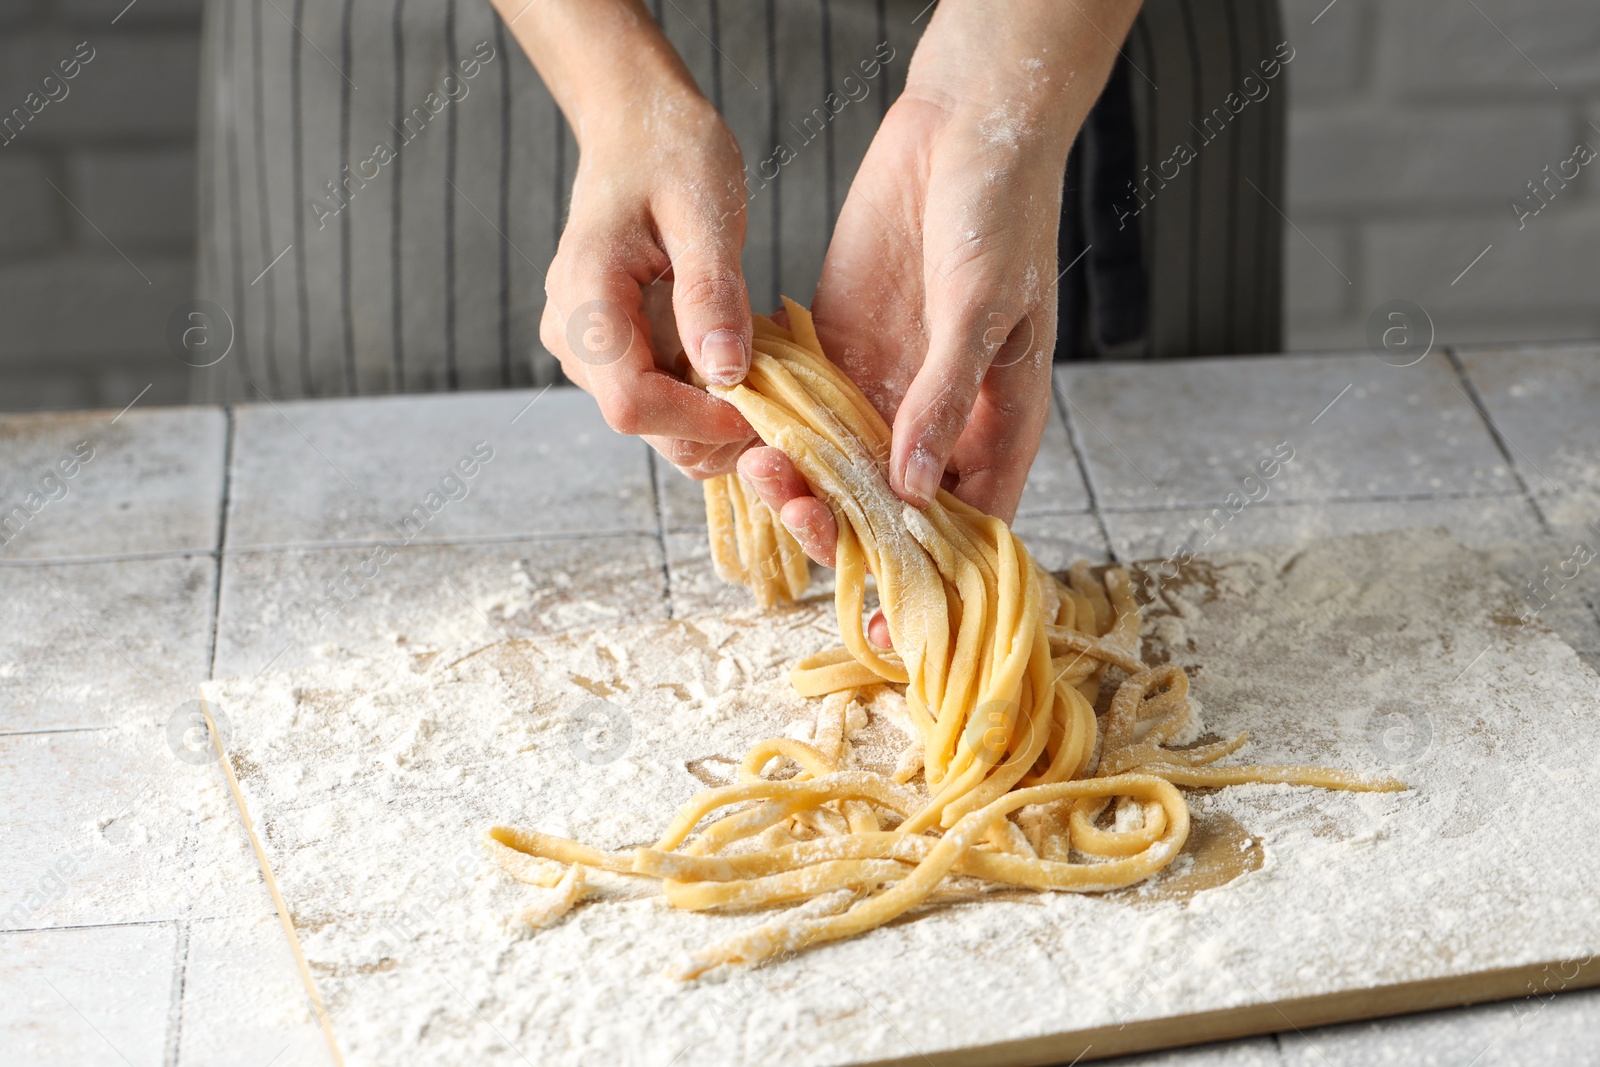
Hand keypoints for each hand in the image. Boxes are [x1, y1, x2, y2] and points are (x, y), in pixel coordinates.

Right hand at [501, 0, 757, 478]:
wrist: (637, 130)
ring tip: (766, 378)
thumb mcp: (705, 210)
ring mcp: (588, 349)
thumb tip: (726, 372)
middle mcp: (574, 335)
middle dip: (713, 431)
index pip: (632, 403)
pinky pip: (660, 400)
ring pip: (653, 423)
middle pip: (643, 426)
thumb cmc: (671, 152)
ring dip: (714, 420)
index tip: (760, 409)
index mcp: (586, 297)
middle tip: (780, 405)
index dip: (699, 422)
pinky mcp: (611, 353)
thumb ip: (712, 291)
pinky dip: (706, 401)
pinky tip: (742, 363)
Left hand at [739, 0, 1139, 645]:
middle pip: (887, 510)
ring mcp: (885, 386)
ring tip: (761, 466)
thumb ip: (944, 398)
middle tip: (797, 511)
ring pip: (837, 464)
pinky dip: (778, 422)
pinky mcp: (840, 347)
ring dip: (801, 479)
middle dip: (842, 527)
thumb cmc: (1003, 217)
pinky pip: (804, 405)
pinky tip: (746, 427)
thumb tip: (909, 489)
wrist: (962, 128)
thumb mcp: (981, 309)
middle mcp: (937, 421)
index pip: (963, 528)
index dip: (928, 581)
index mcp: (995, 426)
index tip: (887, 627)